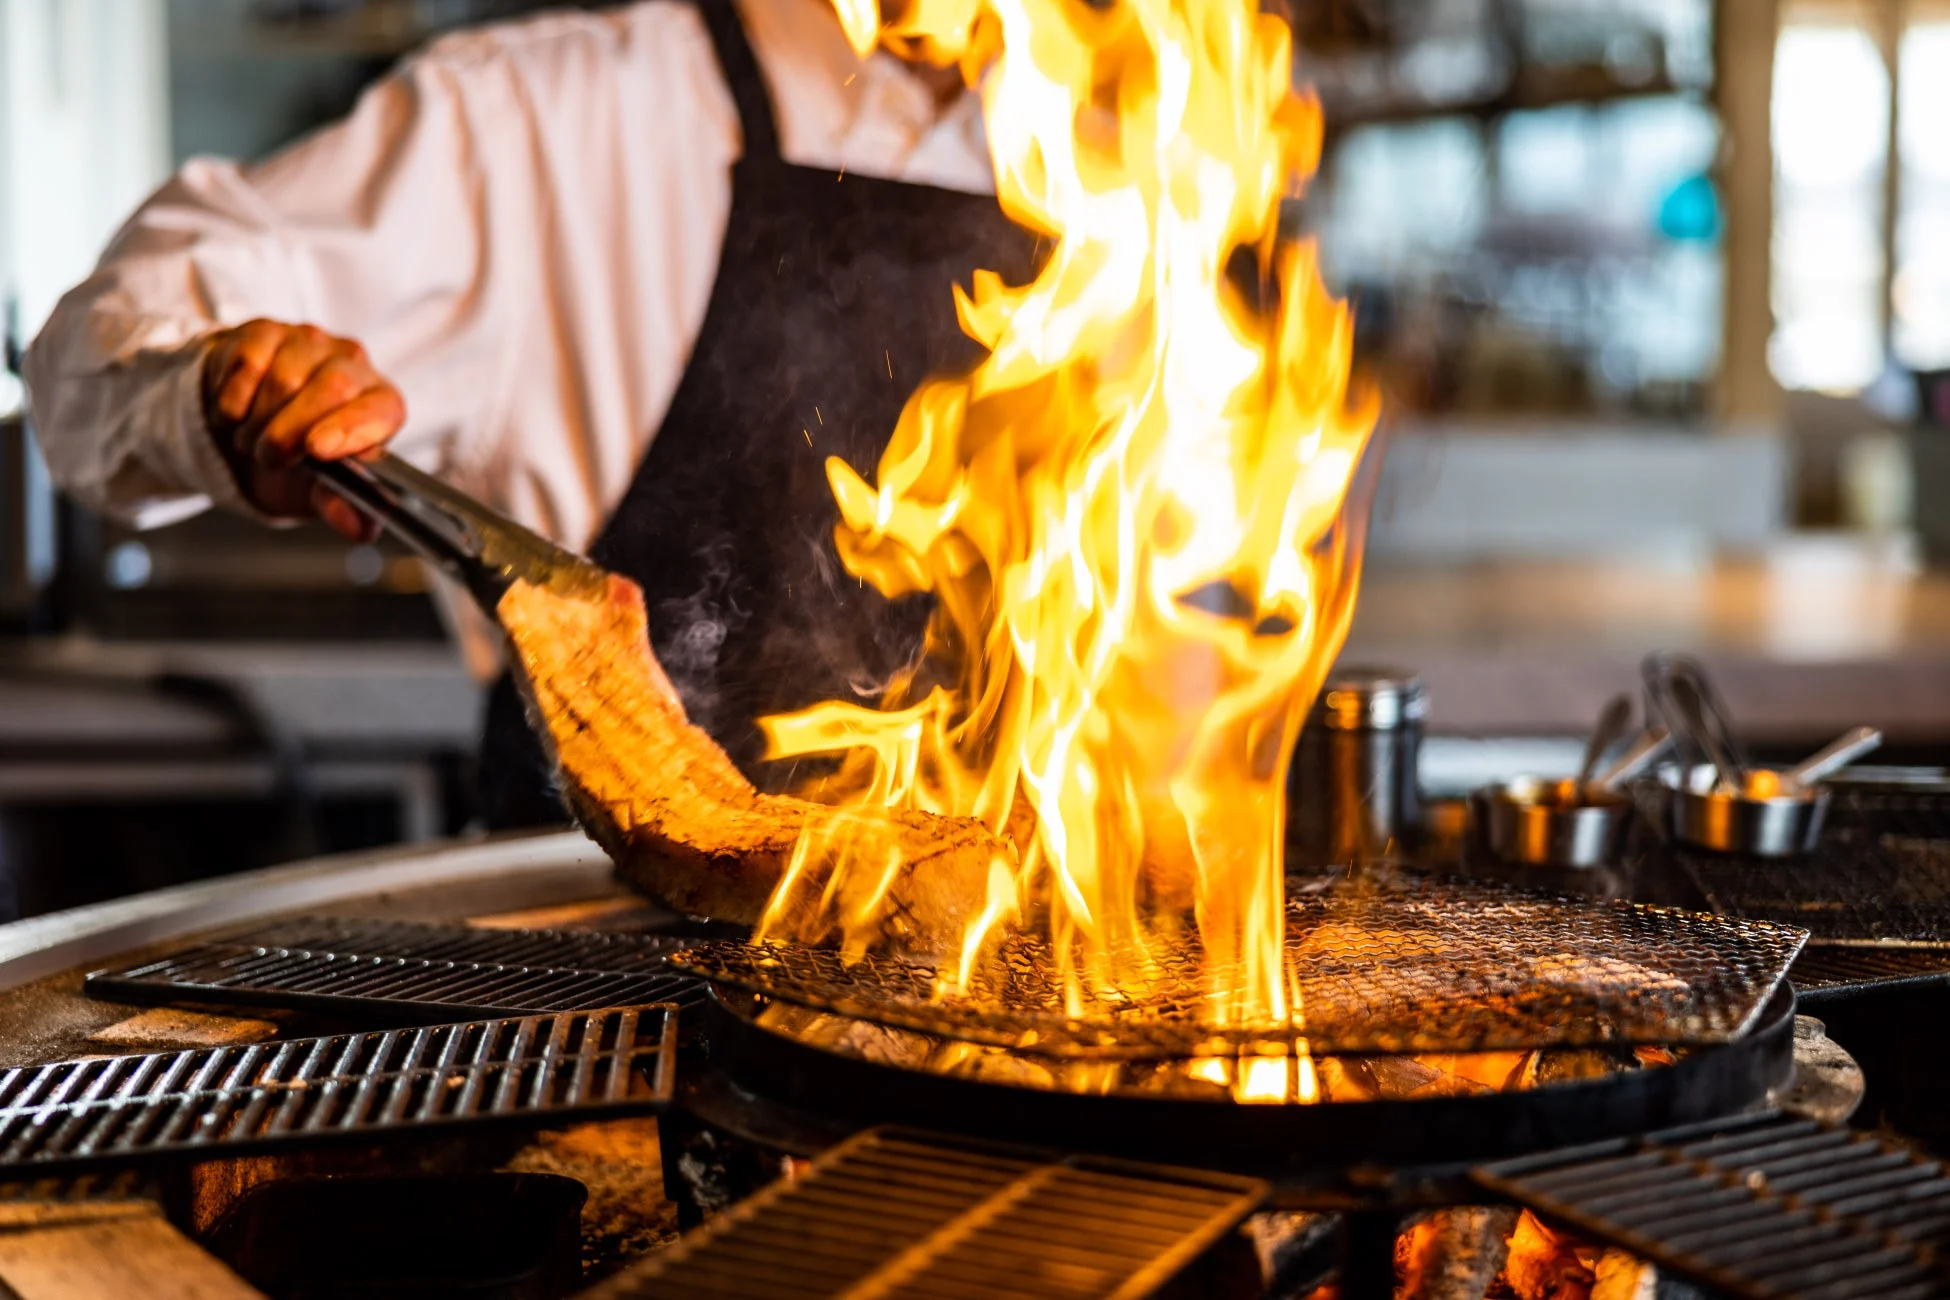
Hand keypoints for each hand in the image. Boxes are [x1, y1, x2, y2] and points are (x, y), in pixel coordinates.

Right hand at [201, 320, 406, 539]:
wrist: (242, 429)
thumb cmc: (295, 458)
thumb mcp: (316, 489)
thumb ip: (339, 505)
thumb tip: (361, 531)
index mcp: (381, 404)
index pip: (382, 409)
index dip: (352, 428)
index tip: (319, 450)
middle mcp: (353, 365)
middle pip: (333, 388)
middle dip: (292, 431)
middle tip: (271, 457)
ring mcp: (310, 342)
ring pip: (285, 378)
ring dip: (258, 422)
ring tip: (254, 439)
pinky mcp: (265, 331)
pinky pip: (247, 363)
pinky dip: (233, 401)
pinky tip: (236, 414)